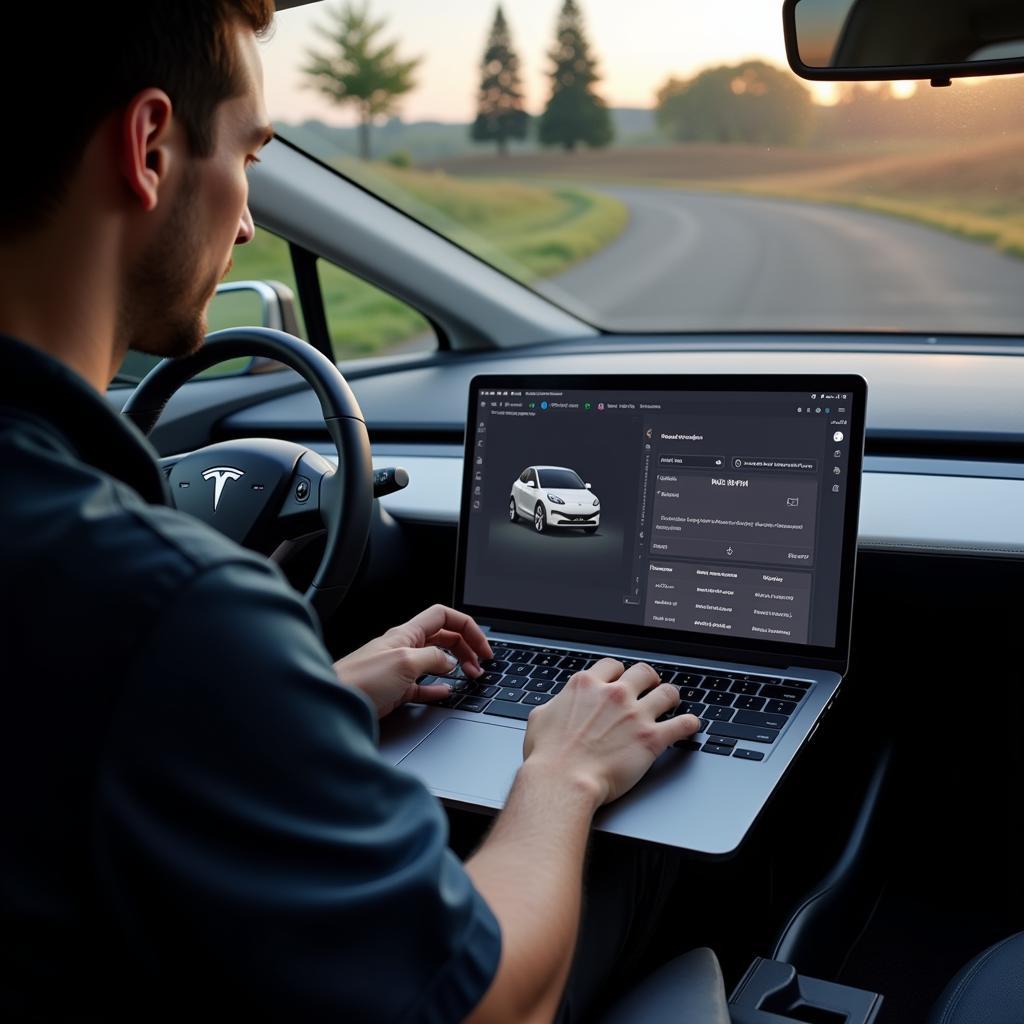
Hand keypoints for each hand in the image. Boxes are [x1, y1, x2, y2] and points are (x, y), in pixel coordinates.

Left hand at [334, 604, 492, 718]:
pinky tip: (446, 692)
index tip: (482, 647)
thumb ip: (432, 658)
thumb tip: (449, 662)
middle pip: (444, 638)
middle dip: (466, 649)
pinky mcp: (394, 690)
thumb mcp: (404, 663)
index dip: (467, 627)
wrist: (330, 704)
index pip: (444, 617)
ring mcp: (399, 669)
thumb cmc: (358, 681)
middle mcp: (404, 647)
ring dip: (456, 666)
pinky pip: (423, 686)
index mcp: (406, 634)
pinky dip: (438, 688)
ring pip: (436, 661)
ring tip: (470, 677)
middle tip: (479, 666)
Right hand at [522, 659, 700, 805]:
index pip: (612, 666)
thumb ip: (555, 704)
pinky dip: (689, 723)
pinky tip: (690, 725)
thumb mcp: (540, 718)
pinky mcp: (651, 738)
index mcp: (586, 685)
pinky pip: (682, 724)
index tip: (621, 681)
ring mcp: (635, 714)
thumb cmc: (548, 756)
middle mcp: (614, 694)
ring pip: (667, 692)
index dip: (618, 673)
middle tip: (650, 688)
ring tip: (672, 703)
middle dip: (648, 679)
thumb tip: (556, 705)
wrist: (563, 781)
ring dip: (670, 697)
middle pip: (643, 672)